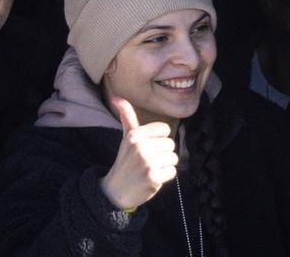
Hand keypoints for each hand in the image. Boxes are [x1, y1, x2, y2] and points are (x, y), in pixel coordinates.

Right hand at [100, 95, 177, 209]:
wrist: (116, 191)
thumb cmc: (125, 161)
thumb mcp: (126, 137)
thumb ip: (127, 117)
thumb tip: (117, 97)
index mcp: (135, 135)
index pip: (165, 130)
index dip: (160, 139)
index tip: (149, 147)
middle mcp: (141, 147)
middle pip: (171, 144)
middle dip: (163, 154)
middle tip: (149, 161)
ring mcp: (147, 162)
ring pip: (174, 158)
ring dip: (165, 165)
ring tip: (151, 169)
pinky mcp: (154, 177)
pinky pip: (173, 171)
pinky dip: (165, 176)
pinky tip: (153, 178)